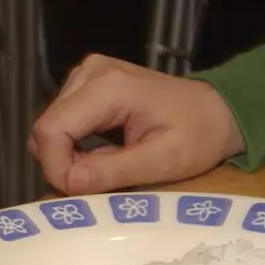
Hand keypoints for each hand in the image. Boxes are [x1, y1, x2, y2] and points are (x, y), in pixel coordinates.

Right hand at [28, 54, 244, 193]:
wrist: (218, 110)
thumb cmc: (198, 136)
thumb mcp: (161, 161)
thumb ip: (112, 171)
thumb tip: (68, 183)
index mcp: (108, 87)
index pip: (52, 130)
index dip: (56, 167)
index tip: (77, 191)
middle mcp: (90, 72)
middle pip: (47, 127)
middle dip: (61, 164)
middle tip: (92, 184)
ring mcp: (87, 74)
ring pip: (50, 126)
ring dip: (66, 156)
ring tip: (99, 169)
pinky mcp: (87, 82)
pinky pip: (62, 120)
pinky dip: (72, 144)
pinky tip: (98, 153)